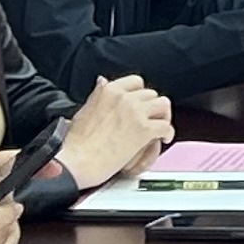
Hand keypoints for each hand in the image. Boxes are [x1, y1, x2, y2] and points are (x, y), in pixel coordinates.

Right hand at [59, 74, 171, 189]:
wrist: (75, 162)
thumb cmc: (75, 143)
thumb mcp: (84, 109)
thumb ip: (98, 95)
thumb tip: (103, 81)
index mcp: (109, 91)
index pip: (136, 82)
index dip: (141, 94)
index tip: (141, 103)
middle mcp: (124, 98)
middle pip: (151, 94)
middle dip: (152, 107)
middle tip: (151, 118)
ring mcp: (135, 112)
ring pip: (163, 105)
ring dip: (163, 116)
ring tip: (159, 126)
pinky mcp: (144, 130)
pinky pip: (165, 126)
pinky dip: (167, 133)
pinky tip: (163, 138)